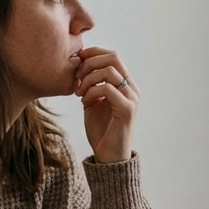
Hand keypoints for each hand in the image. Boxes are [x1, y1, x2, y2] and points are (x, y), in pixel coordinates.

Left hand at [74, 46, 138, 162]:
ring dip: (88, 79)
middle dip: (90, 63)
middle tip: (77, 77)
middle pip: (114, 58)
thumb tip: (79, 65)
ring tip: (79, 92)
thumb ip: (90, 84)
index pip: (113, 56)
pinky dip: (92, 92)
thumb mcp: (92, 101)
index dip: (93, 52)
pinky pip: (108, 89)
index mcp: (125, 84)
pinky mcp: (127, 109)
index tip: (76, 60)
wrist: (108, 155)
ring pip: (109, 71)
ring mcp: (131, 98)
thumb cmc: (100, 129)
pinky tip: (84, 103)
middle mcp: (132, 88)